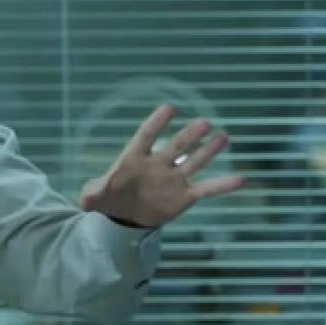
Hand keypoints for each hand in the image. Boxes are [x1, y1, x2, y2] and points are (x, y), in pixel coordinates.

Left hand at [79, 104, 244, 227]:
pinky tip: (240, 179)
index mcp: (134, 157)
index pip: (147, 136)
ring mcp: (173, 178)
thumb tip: (85, 200)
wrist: (126, 215)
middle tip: (203, 123)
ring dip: (208, 151)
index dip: (157, 123)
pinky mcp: (184, 196)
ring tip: (223, 138)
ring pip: (194, 162)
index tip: (170, 108)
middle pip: (175, 146)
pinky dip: (222, 185)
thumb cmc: (110, 198)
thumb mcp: (95, 198)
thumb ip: (92, 195)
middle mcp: (158, 163)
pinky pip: (206, 189)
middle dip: (188, 136)